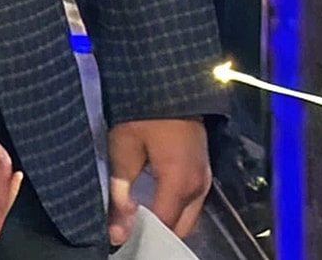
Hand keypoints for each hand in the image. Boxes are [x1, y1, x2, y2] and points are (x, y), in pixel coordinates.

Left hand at [106, 117, 211, 243]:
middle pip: (180, 228)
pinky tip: (149, 204)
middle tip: (127, 230)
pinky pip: (190, 203)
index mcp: (180, 183)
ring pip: (187, 217)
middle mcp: (199, 187)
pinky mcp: (203, 170)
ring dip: (165, 222)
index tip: (118, 239)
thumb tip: (116, 232)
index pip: (164, 226)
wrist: (168, 81)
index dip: (140, 236)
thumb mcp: (123, 149)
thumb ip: (120, 193)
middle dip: (155, 234)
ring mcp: (205, 179)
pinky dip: (172, 209)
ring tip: (135, 220)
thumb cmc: (142, 112)